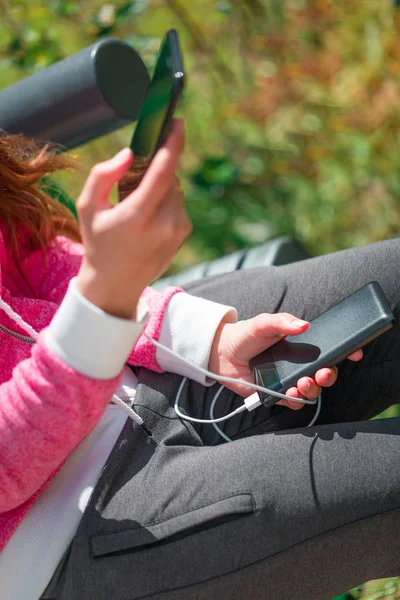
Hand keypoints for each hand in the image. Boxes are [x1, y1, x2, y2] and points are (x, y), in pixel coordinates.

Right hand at [75, 119, 191, 318]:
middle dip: (157, 169)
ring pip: (175, 190)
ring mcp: (177, 230)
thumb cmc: (98, 243)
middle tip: (137, 178)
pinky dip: (166, 202)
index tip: (177, 122)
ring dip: (160, 188)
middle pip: (170, 177)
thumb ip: (103, 175)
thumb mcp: (87, 207)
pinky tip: (149, 219)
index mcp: (137, 216)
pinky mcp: (184, 233)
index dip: (173, 143)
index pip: (164, 171)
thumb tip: (130, 154)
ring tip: (138, 207)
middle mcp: (163, 223)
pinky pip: (178, 203)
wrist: (115, 284)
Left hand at [208, 313, 362, 408]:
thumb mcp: (264, 322)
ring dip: (313, 389)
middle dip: (329, 375)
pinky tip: (291, 392)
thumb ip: (283, 321)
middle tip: (321, 373)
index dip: (344, 353)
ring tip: (302, 382)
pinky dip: (297, 400)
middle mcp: (298, 365)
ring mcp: (288, 380)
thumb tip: (304, 324)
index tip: (353, 353)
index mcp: (301, 347)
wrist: (222, 352)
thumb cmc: (247, 335)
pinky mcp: (276, 395)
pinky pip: (293, 402)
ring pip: (312, 391)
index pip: (328, 351)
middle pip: (324, 374)